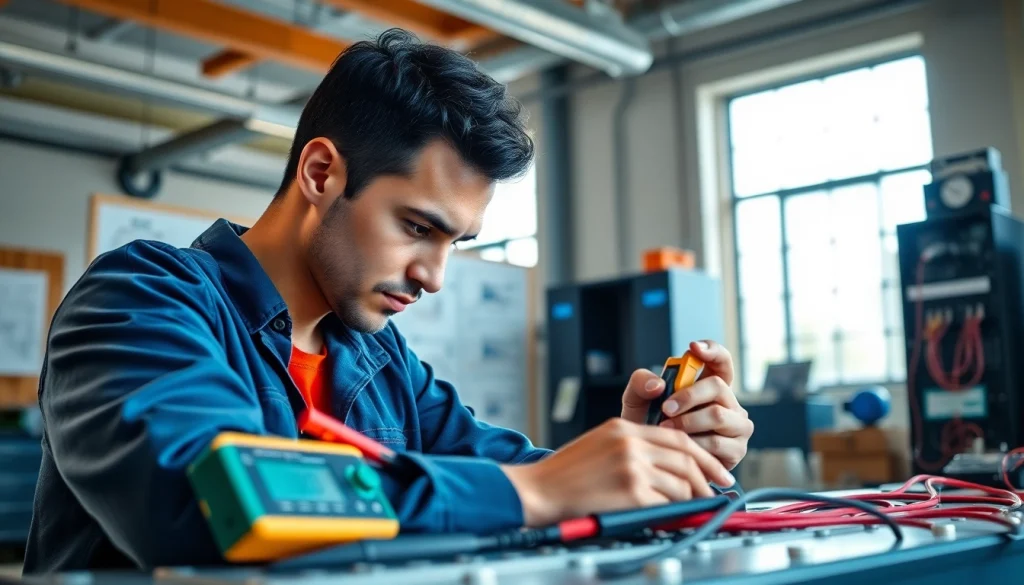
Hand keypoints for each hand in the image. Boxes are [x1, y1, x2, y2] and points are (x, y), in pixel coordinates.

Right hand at [501, 418, 735, 526]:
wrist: (538, 489)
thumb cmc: (563, 474)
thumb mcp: (599, 444)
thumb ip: (631, 448)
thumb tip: (667, 467)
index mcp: (623, 427)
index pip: (676, 438)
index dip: (701, 456)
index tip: (714, 470)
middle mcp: (630, 443)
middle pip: (685, 458)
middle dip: (708, 477)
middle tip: (718, 491)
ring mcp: (631, 466)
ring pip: (681, 483)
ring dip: (692, 499)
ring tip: (695, 509)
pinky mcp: (631, 491)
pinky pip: (667, 503)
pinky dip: (675, 512)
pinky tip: (674, 517)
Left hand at [620, 340, 752, 470]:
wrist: (655, 463)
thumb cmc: (650, 428)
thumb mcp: (637, 401)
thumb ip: (641, 383)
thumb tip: (658, 384)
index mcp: (710, 385)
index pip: (721, 361)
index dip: (712, 350)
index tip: (693, 347)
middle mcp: (729, 403)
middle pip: (718, 386)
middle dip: (688, 395)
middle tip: (665, 408)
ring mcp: (736, 426)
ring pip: (717, 415)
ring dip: (687, 422)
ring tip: (666, 429)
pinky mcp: (736, 449)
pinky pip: (716, 442)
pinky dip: (693, 444)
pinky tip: (680, 447)